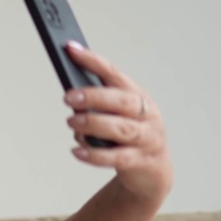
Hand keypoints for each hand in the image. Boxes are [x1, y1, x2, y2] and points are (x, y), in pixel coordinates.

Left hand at [63, 42, 173, 202]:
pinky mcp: (140, 161)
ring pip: (122, 129)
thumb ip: (96, 106)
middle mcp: (146, 114)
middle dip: (95, 96)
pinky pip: (117, 158)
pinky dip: (94, 155)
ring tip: (71, 123)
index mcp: (137, 97)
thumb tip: (71, 98)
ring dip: (94, 124)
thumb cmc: (127, 137)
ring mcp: (146, 138)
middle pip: (122, 101)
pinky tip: (76, 151)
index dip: (93, 61)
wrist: (151, 171)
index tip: (70, 50)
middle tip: (68, 98)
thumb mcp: (115, 116)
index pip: (114, 74)